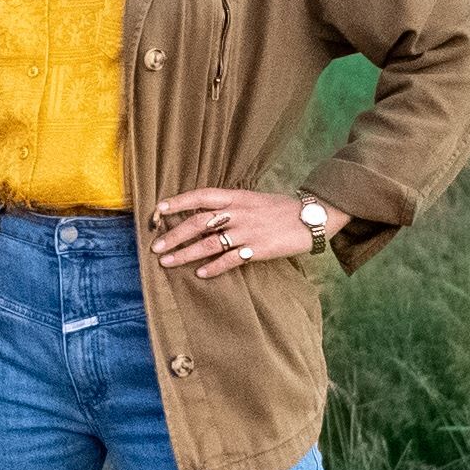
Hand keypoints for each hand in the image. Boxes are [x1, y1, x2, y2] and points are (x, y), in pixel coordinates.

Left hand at [151, 187, 343, 278]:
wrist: (314, 217)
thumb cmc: (282, 209)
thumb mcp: (254, 199)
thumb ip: (231, 205)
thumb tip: (205, 214)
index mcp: (237, 196)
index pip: (201, 196)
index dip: (178, 202)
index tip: (158, 210)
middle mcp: (239, 212)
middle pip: (199, 222)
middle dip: (175, 234)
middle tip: (156, 247)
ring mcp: (248, 231)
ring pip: (209, 243)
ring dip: (186, 253)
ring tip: (167, 262)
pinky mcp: (258, 250)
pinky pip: (230, 260)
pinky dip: (214, 267)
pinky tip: (200, 274)